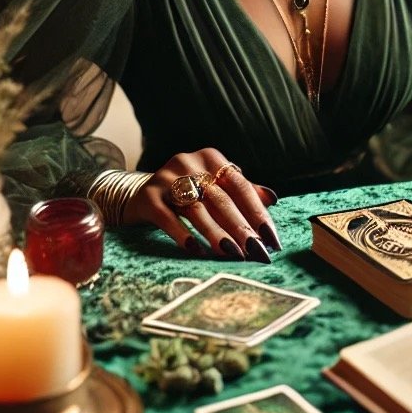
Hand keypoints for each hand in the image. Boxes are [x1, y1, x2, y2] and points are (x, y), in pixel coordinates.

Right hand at [124, 147, 280, 261]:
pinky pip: (167, 218)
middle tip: (257, 251)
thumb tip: (272, 199)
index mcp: (212, 159)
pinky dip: (183, 235)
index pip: (240, 186)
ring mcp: (167, 179)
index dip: (258, 212)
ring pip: (197, 209)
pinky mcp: (148, 197)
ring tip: (233, 254)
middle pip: (221, 199)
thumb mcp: (214, 185)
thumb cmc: (187, 190)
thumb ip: (242, 191)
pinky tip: (197, 250)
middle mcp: (190, 163)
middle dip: (242, 228)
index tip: (272, 238)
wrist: (139, 192)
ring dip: (217, 233)